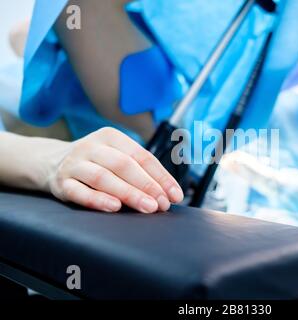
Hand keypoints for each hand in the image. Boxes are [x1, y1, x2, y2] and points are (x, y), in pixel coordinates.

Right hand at [43, 127, 183, 212]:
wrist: (51, 162)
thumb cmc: (96, 162)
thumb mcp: (116, 156)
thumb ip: (139, 170)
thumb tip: (169, 193)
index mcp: (111, 137)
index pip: (142, 156)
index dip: (161, 176)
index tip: (175, 195)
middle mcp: (92, 147)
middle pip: (124, 165)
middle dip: (147, 186)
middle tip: (163, 204)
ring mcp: (75, 164)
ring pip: (103, 178)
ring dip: (128, 193)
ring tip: (148, 207)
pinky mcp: (61, 183)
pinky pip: (79, 192)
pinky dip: (98, 200)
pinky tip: (114, 207)